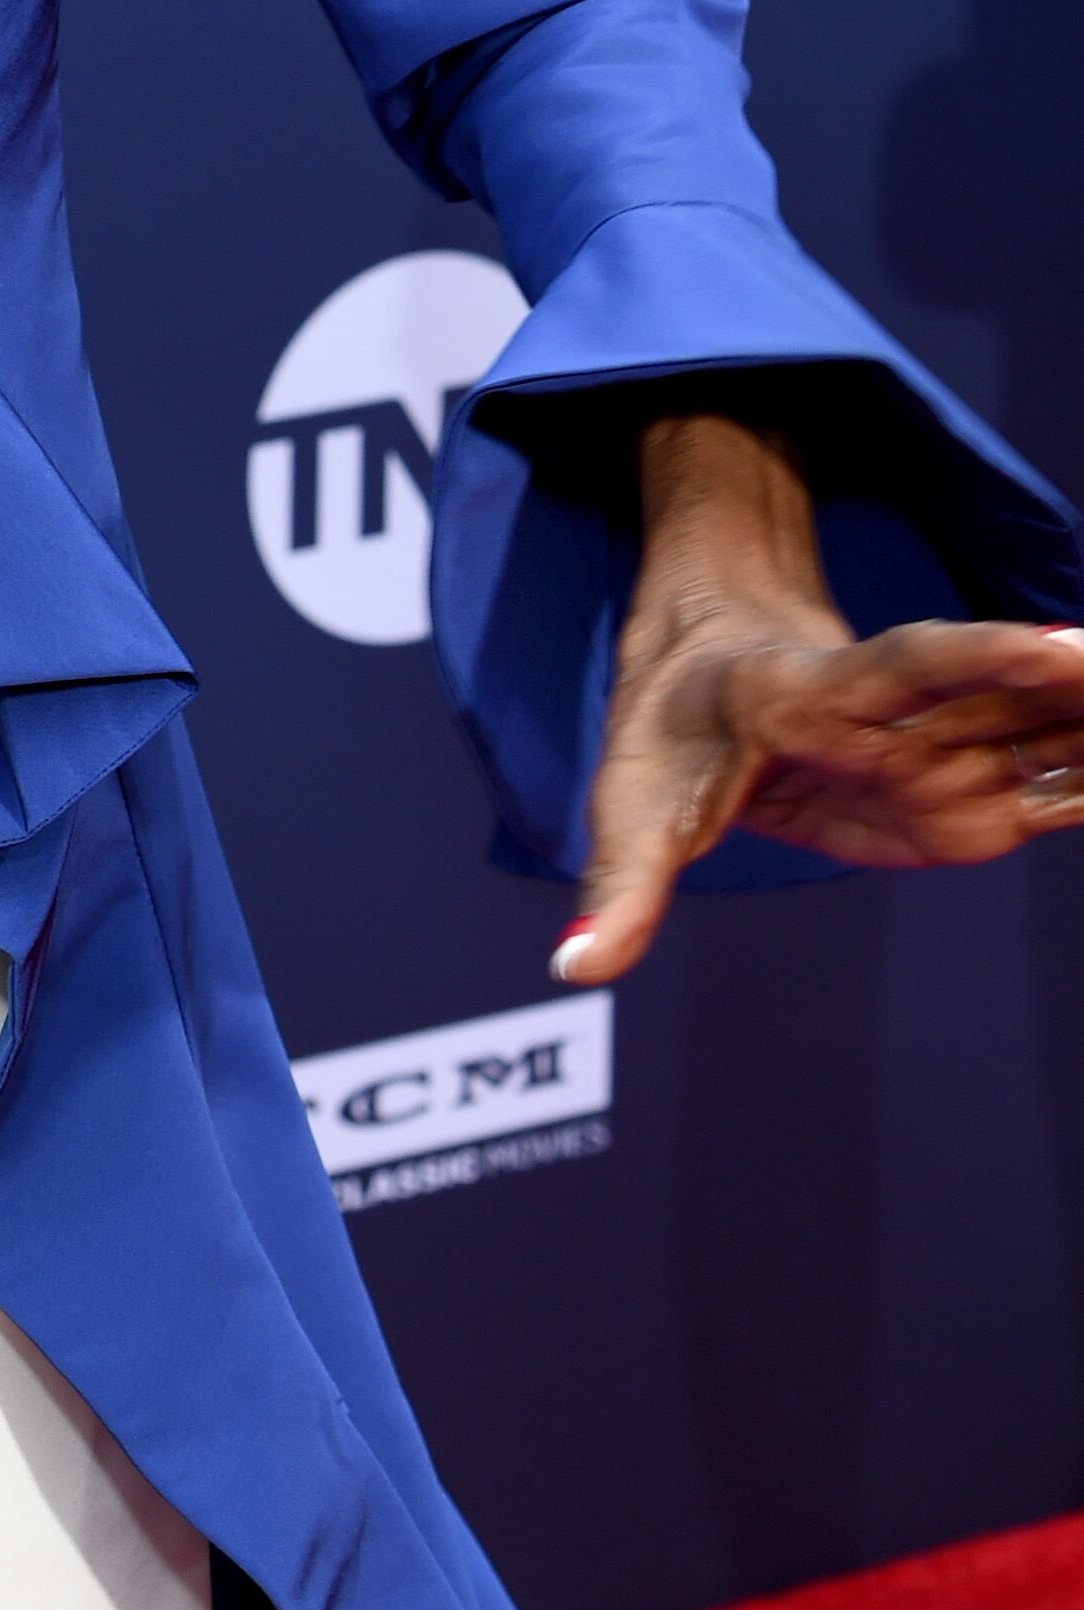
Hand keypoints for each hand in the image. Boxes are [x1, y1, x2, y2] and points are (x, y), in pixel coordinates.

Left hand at [555, 409, 1083, 986]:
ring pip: (1046, 740)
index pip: (914, 666)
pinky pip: (1049, 791)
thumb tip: (576, 964)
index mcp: (819, 694)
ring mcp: (943, 754)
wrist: (708, 670)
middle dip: (1081, 692)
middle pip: (1013, 700)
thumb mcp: (633, 802)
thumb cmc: (669, 729)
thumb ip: (622, 886)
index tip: (1067, 645)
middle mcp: (903, 718)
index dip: (988, 656)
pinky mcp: (967, 799)